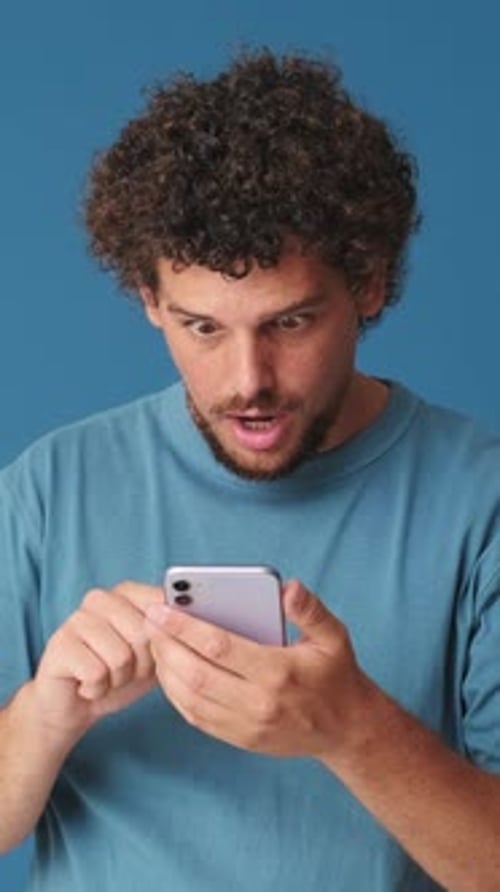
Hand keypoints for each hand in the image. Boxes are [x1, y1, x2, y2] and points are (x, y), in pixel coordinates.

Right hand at [32, 581, 163, 741]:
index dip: (165, 641)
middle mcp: (101, 598)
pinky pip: (96, 673)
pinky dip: (97, 689)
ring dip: (118, 680)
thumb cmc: (119, 675)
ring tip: (105, 676)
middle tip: (124, 670)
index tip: (154, 653)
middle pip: (144, 634)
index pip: (163, 606)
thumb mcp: (155, 654)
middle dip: (141, 666)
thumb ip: (173, 635)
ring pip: (120, 657)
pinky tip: (87, 685)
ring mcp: (77, 618)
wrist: (74, 705)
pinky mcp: (59, 643)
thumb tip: (192, 622)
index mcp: (128, 592)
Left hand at [146, 580, 372, 759]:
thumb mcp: (334, 635)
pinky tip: (170, 671)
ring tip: (156, 643)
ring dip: (167, 670)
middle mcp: (260, 703)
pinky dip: (177, 695)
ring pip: (191, 699)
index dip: (185, 627)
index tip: (161, 609)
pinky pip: (197, 718)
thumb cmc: (335, 674)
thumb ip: (310, 610)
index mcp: (279, 672)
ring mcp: (248, 726)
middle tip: (149, 622)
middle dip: (167, 646)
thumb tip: (287, 588)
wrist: (346, 729)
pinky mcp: (241, 739)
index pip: (219, 646)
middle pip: (197, 673)